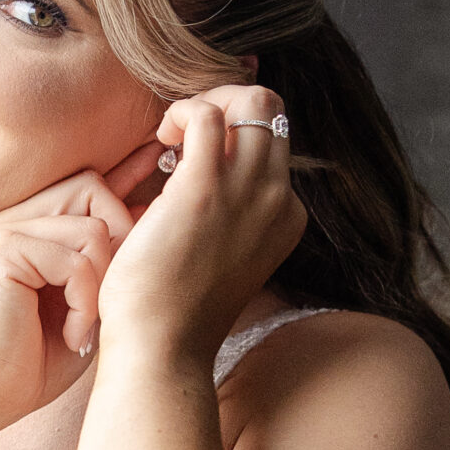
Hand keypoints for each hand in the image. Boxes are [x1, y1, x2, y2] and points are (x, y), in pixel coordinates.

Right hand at [0, 164, 142, 428]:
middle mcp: (14, 218)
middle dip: (119, 241)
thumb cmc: (39, 357)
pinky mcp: (4, 252)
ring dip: (101, 285)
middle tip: (111, 298)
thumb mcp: (87, 297)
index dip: (125, 195)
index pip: (88, 184)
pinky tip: (74, 336)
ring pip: (92, 229)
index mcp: (30, 223)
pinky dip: (85, 304)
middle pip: (92, 189)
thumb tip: (152, 209)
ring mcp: (5, 230)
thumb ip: (107, 254)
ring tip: (84, 325)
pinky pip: (76, 262)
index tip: (152, 211)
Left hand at [96, 84, 308, 361]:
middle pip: (272, 112)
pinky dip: (182, 113)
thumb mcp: (221, 256)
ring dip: (204, 103)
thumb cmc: (174, 309)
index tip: (193, 157)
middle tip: (184, 134)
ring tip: (172, 136)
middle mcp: (279, 201)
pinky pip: (207, 115)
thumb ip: (227, 216)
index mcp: (287, 218)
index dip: (233, 136)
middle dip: (225, 104)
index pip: (274, 145)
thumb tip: (194, 171)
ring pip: (252, 101)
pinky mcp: (206, 188)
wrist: (163, 348)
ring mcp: (249, 193)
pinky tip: (161, 141)